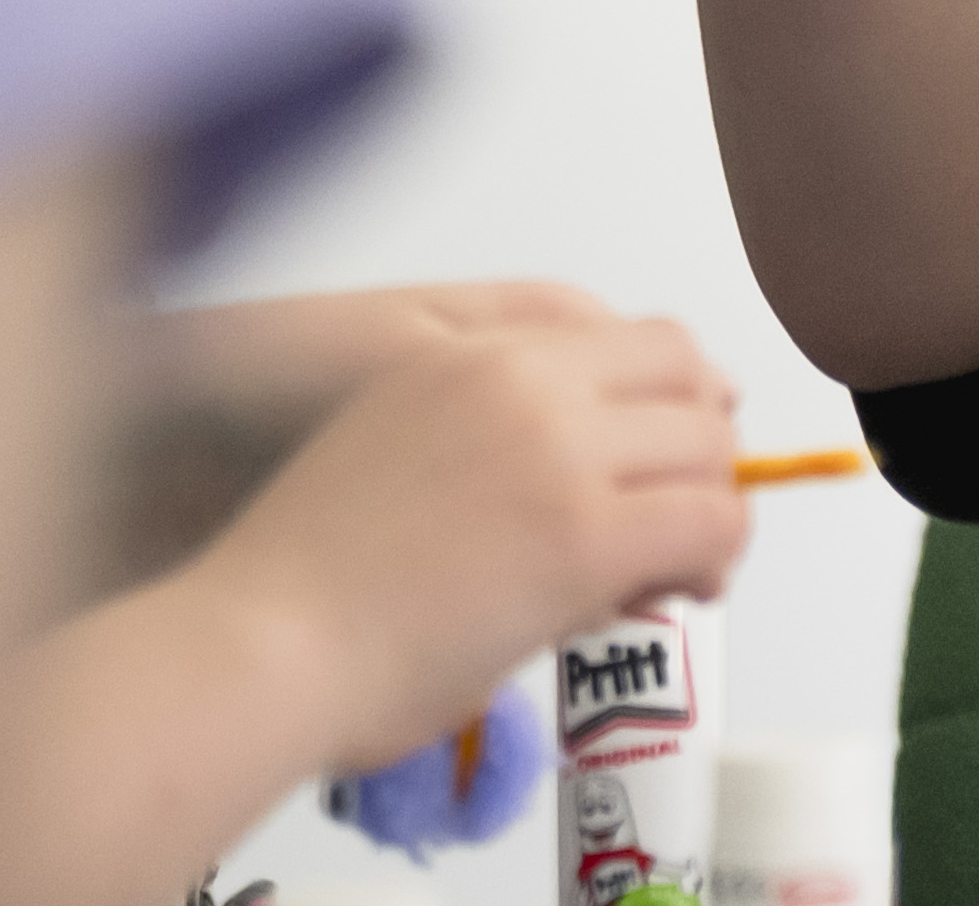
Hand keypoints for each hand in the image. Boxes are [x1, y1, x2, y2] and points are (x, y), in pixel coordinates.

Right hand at [190, 282, 750, 764]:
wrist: (260, 645)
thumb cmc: (299, 585)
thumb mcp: (388, 454)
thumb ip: (479, 440)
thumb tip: (557, 488)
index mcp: (463, 354)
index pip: (622, 334)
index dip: (667, 393)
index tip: (668, 448)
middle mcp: (519, 379)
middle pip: (682, 368)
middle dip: (699, 439)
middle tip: (682, 510)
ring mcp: (558, 450)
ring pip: (708, 444)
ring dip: (709, 501)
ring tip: (680, 564)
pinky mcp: (585, 535)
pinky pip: (712, 523)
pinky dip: (718, 556)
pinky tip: (683, 591)